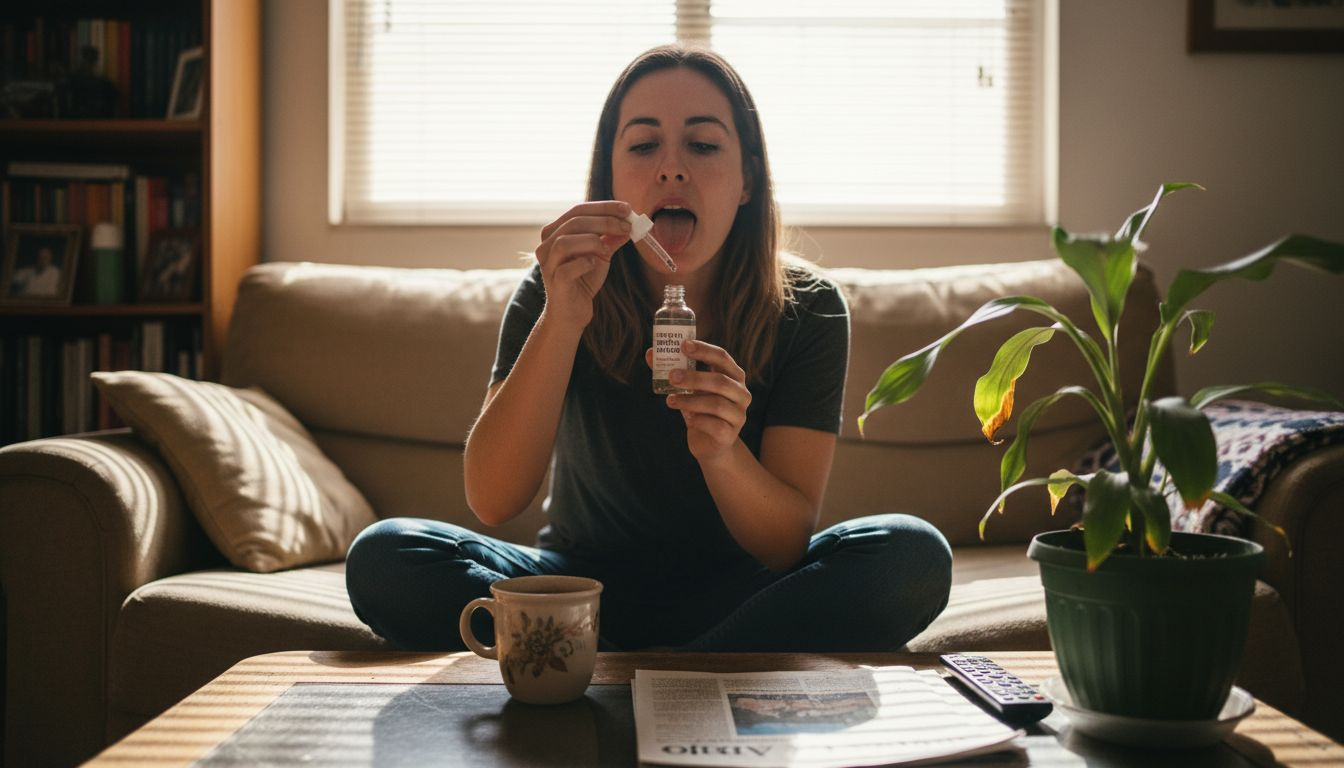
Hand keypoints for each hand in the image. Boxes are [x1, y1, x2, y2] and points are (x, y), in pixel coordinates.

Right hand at [535, 201, 632, 330]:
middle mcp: (546, 246)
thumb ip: (610, 239)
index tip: (627, 209)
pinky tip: (594, 265)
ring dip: (592, 241)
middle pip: (573, 222)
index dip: (603, 207)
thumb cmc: (583, 281)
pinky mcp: (555, 283)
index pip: (578, 211)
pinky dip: (585, 263)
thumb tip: (628, 224)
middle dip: (604, 221)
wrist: (572, 313)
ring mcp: (548, 264)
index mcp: (555, 233)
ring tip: (607, 249)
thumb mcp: (600, 255)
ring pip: (564, 242)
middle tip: (627, 226)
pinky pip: (568, 268)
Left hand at [654, 339, 751, 463]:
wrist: (710, 444)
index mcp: (733, 376)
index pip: (722, 357)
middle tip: (672, 376)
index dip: (704, 350)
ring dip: (689, 401)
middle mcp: (741, 393)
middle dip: (694, 377)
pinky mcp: (730, 435)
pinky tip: (687, 418)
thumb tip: (650, 353)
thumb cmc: (700, 410)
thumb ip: (673, 372)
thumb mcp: (688, 389)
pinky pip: (714, 425)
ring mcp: (738, 415)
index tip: (683, 345)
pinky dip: (697, 420)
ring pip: (716, 404)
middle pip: (720, 381)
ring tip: (670, 400)